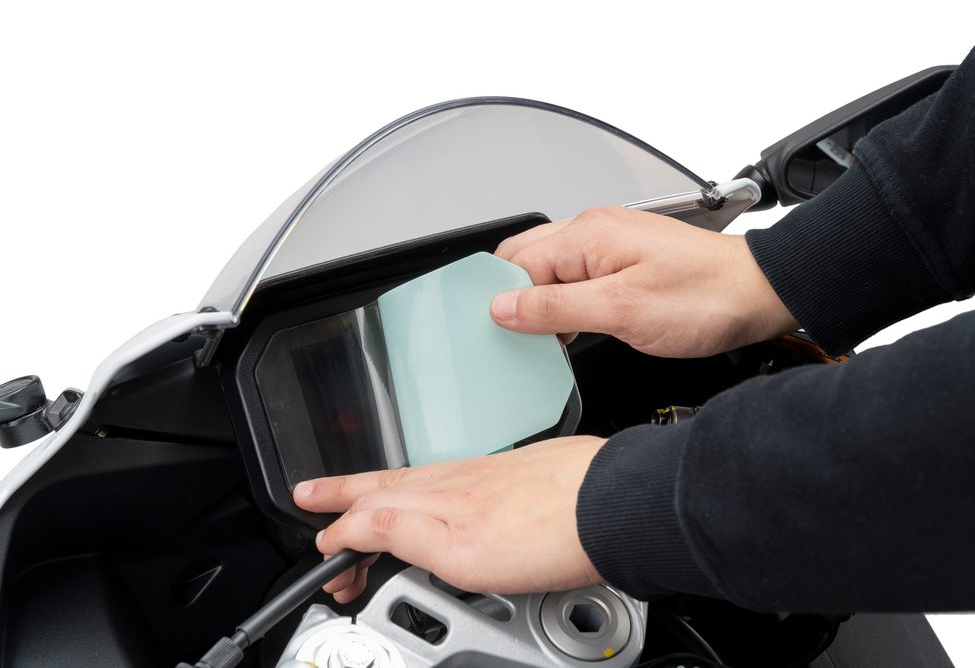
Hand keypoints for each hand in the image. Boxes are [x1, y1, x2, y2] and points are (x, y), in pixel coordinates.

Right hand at [292, 436, 605, 602]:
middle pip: (384, 487)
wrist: (613, 506)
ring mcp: (484, 474)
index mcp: (437, 501)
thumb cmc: (550, 533)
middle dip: (342, 495)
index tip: (320, 551)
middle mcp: (455, 480)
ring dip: (377, 489)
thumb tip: (357, 526)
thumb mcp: (464, 553)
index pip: (369, 515)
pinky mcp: (511, 475)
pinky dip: (420, 485)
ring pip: (414, 478)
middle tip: (309, 497)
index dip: (338, 535)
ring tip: (357, 493)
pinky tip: (431, 492)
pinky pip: (446, 476)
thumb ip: (406, 534)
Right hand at [490, 206, 797, 357]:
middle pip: (526, 260)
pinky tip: (579, 327)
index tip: (505, 334)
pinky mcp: (625, 259)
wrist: (759, 293)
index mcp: (586, 234)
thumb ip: (555, 307)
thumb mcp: (621, 311)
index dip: (504, 301)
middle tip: (527, 339)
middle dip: (517, 300)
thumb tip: (503, 306)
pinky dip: (568, 302)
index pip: (515, 263)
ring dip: (545, 304)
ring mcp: (610, 242)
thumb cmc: (706, 297)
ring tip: (559, 337)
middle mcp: (594, 230)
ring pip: (550, 270)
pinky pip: (577, 276)